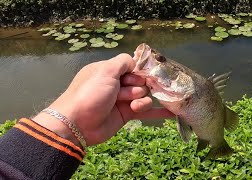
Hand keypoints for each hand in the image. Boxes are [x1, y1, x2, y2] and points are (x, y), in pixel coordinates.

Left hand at [33, 54, 173, 146]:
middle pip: (140, 80)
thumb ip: (123, 62)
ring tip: (131, 105)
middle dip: (137, 86)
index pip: (132, 66)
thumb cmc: (90, 93)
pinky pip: (146, 111)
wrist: (78, 124)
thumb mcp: (105, 71)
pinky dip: (158, 112)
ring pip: (144, 95)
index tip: (141, 75)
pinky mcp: (127, 115)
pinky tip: (173, 113)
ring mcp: (122, 100)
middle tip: (126, 92)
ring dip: (140, 99)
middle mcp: (116, 84)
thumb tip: (136, 62)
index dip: (138, 71)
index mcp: (109, 71)